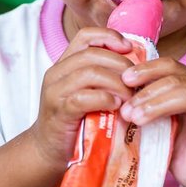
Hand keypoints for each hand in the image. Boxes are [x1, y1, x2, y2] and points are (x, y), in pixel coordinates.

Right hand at [29, 27, 134, 170]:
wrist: (48, 150)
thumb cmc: (74, 121)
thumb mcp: (87, 93)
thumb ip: (103, 78)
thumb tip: (138, 67)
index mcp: (64, 64)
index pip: (85, 36)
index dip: (109, 37)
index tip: (129, 48)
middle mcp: (57, 73)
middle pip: (92, 54)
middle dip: (120, 64)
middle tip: (136, 82)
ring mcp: (55, 92)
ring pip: (89, 73)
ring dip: (116, 83)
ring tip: (129, 97)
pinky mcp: (60, 112)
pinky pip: (83, 98)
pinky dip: (104, 99)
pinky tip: (116, 106)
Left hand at [119, 58, 185, 186]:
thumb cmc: (174, 145)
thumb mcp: (154, 121)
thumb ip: (143, 105)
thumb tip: (115, 95)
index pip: (168, 66)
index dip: (146, 70)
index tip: (124, 79)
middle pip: (175, 78)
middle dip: (146, 93)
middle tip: (126, 109)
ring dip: (159, 105)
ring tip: (138, 118)